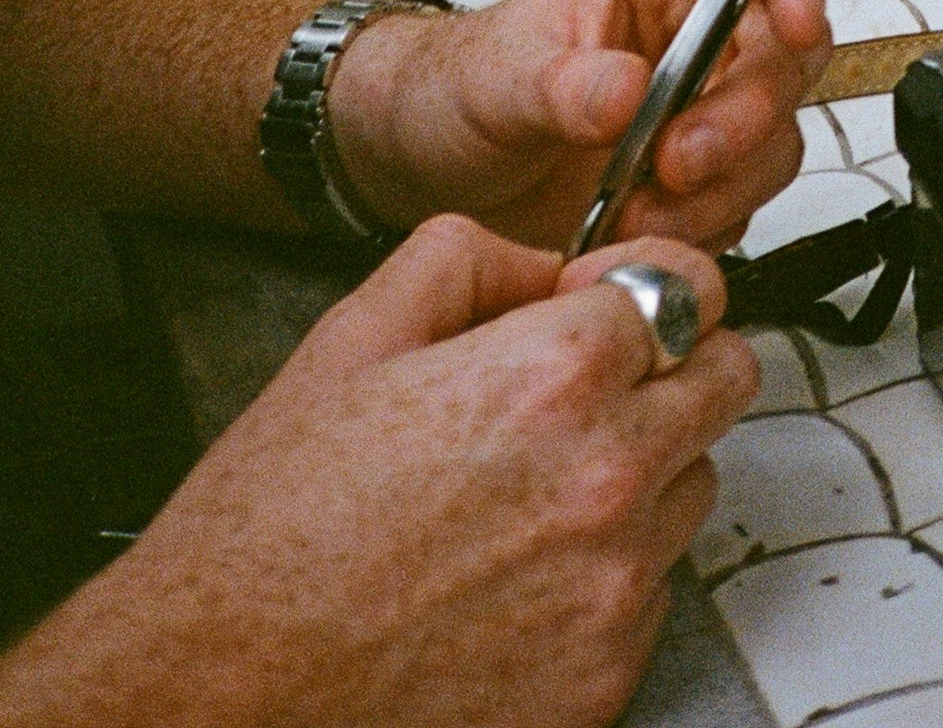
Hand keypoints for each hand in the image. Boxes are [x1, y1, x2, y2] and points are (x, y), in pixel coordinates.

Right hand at [0, 219, 757, 727]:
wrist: (219, 694)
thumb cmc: (268, 533)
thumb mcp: (351, 339)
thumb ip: (469, 259)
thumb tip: (547, 261)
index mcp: (556, 374)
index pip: (693, 286)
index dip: (647, 287)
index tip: (613, 309)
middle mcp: (609, 477)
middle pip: (723, 381)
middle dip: (668, 369)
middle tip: (586, 394)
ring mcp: (616, 588)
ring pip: (693, 489)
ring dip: (640, 476)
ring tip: (525, 497)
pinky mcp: (605, 679)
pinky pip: (652, 596)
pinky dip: (604, 578)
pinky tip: (513, 577)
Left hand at [328, 0, 829, 251]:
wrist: (437, 164)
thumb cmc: (462, 84)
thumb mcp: (496, 77)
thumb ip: (561, 84)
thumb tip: (627, 89)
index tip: (793, 23)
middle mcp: (698, 24)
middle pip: (788, 48)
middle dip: (745, 114)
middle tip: (677, 160)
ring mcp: (705, 99)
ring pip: (776, 133)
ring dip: (723, 184)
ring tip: (638, 211)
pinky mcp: (702, 170)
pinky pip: (744, 198)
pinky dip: (703, 224)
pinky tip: (640, 229)